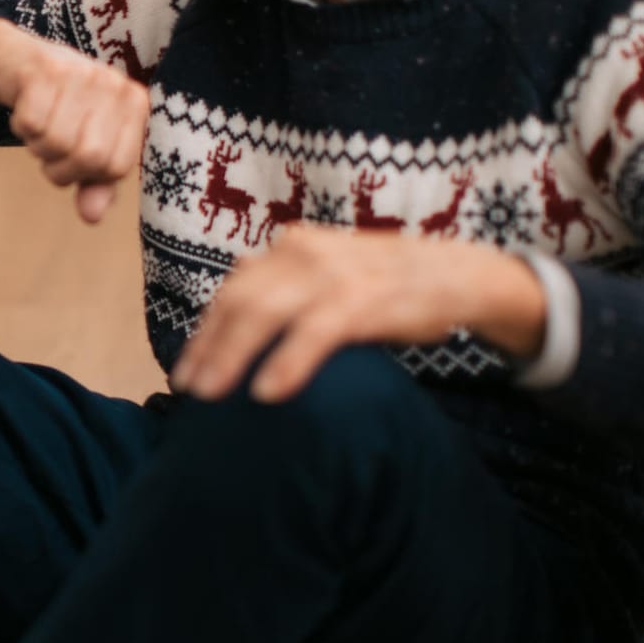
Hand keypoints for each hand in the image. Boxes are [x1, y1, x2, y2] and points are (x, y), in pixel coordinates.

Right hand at [0, 19, 148, 223]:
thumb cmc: (61, 108)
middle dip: (59, 165)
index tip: (75, 155)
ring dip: (38, 146)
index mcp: (135, 104)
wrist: (18, 61)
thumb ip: (97, 182)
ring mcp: (80, 73)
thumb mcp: (86, 143)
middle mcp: (114, 84)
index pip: (115, 167)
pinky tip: (26, 108)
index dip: (87, 175)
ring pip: (56, 142)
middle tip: (51, 145)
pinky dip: (20, 126)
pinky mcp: (44, 69)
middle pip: (87, 157)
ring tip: (41, 125)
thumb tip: (93, 217)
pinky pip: (30, 125)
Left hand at [171, 225, 547, 402]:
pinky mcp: (365, 299)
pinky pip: (315, 332)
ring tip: (212, 395)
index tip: (184, 369)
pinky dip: (287, 362)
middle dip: (208, 347)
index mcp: (290, 247)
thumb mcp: (328, 276)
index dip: (205, 331)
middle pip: (238, 301)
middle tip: (188, 390)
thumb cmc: (385, 285)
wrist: (459, 273)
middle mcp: (303, 252)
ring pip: (264, 313)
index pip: (233, 290)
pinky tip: (268, 392)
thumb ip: (285, 289)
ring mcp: (333, 273)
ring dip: (232, 356)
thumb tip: (235, 315)